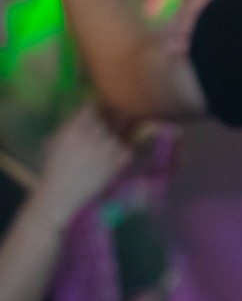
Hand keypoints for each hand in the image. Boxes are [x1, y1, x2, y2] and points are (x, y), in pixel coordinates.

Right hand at [32, 108, 136, 223]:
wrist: (61, 192)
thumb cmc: (54, 167)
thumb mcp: (55, 140)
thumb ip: (70, 125)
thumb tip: (86, 111)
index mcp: (73, 129)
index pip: (91, 108)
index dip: (94, 111)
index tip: (96, 116)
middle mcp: (92, 136)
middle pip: (106, 120)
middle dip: (104, 127)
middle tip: (98, 138)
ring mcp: (106, 149)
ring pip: (118, 135)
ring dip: (112, 141)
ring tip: (100, 153)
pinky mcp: (116, 162)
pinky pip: (127, 150)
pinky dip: (122, 153)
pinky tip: (111, 160)